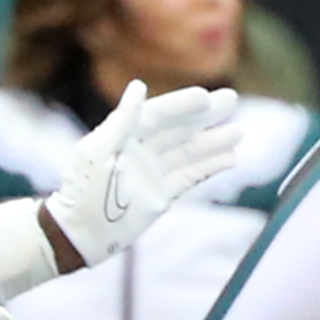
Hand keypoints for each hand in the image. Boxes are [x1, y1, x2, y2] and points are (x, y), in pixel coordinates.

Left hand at [47, 80, 244, 266]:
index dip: (181, 104)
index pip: (158, 114)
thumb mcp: (100, 151)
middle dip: (205, 116)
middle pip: (178, 128)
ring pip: (189, 152)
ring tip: (238, 132)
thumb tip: (138, 85)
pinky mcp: (161, 195)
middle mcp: (141, 150)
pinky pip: (190, 176)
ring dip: (213, 142)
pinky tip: (231, 158)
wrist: (80, 234)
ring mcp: (153, 173)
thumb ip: (123, 119)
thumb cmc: (84, 191)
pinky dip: (210, 167)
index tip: (205, 98)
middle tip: (232, 99)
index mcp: (124, 135)